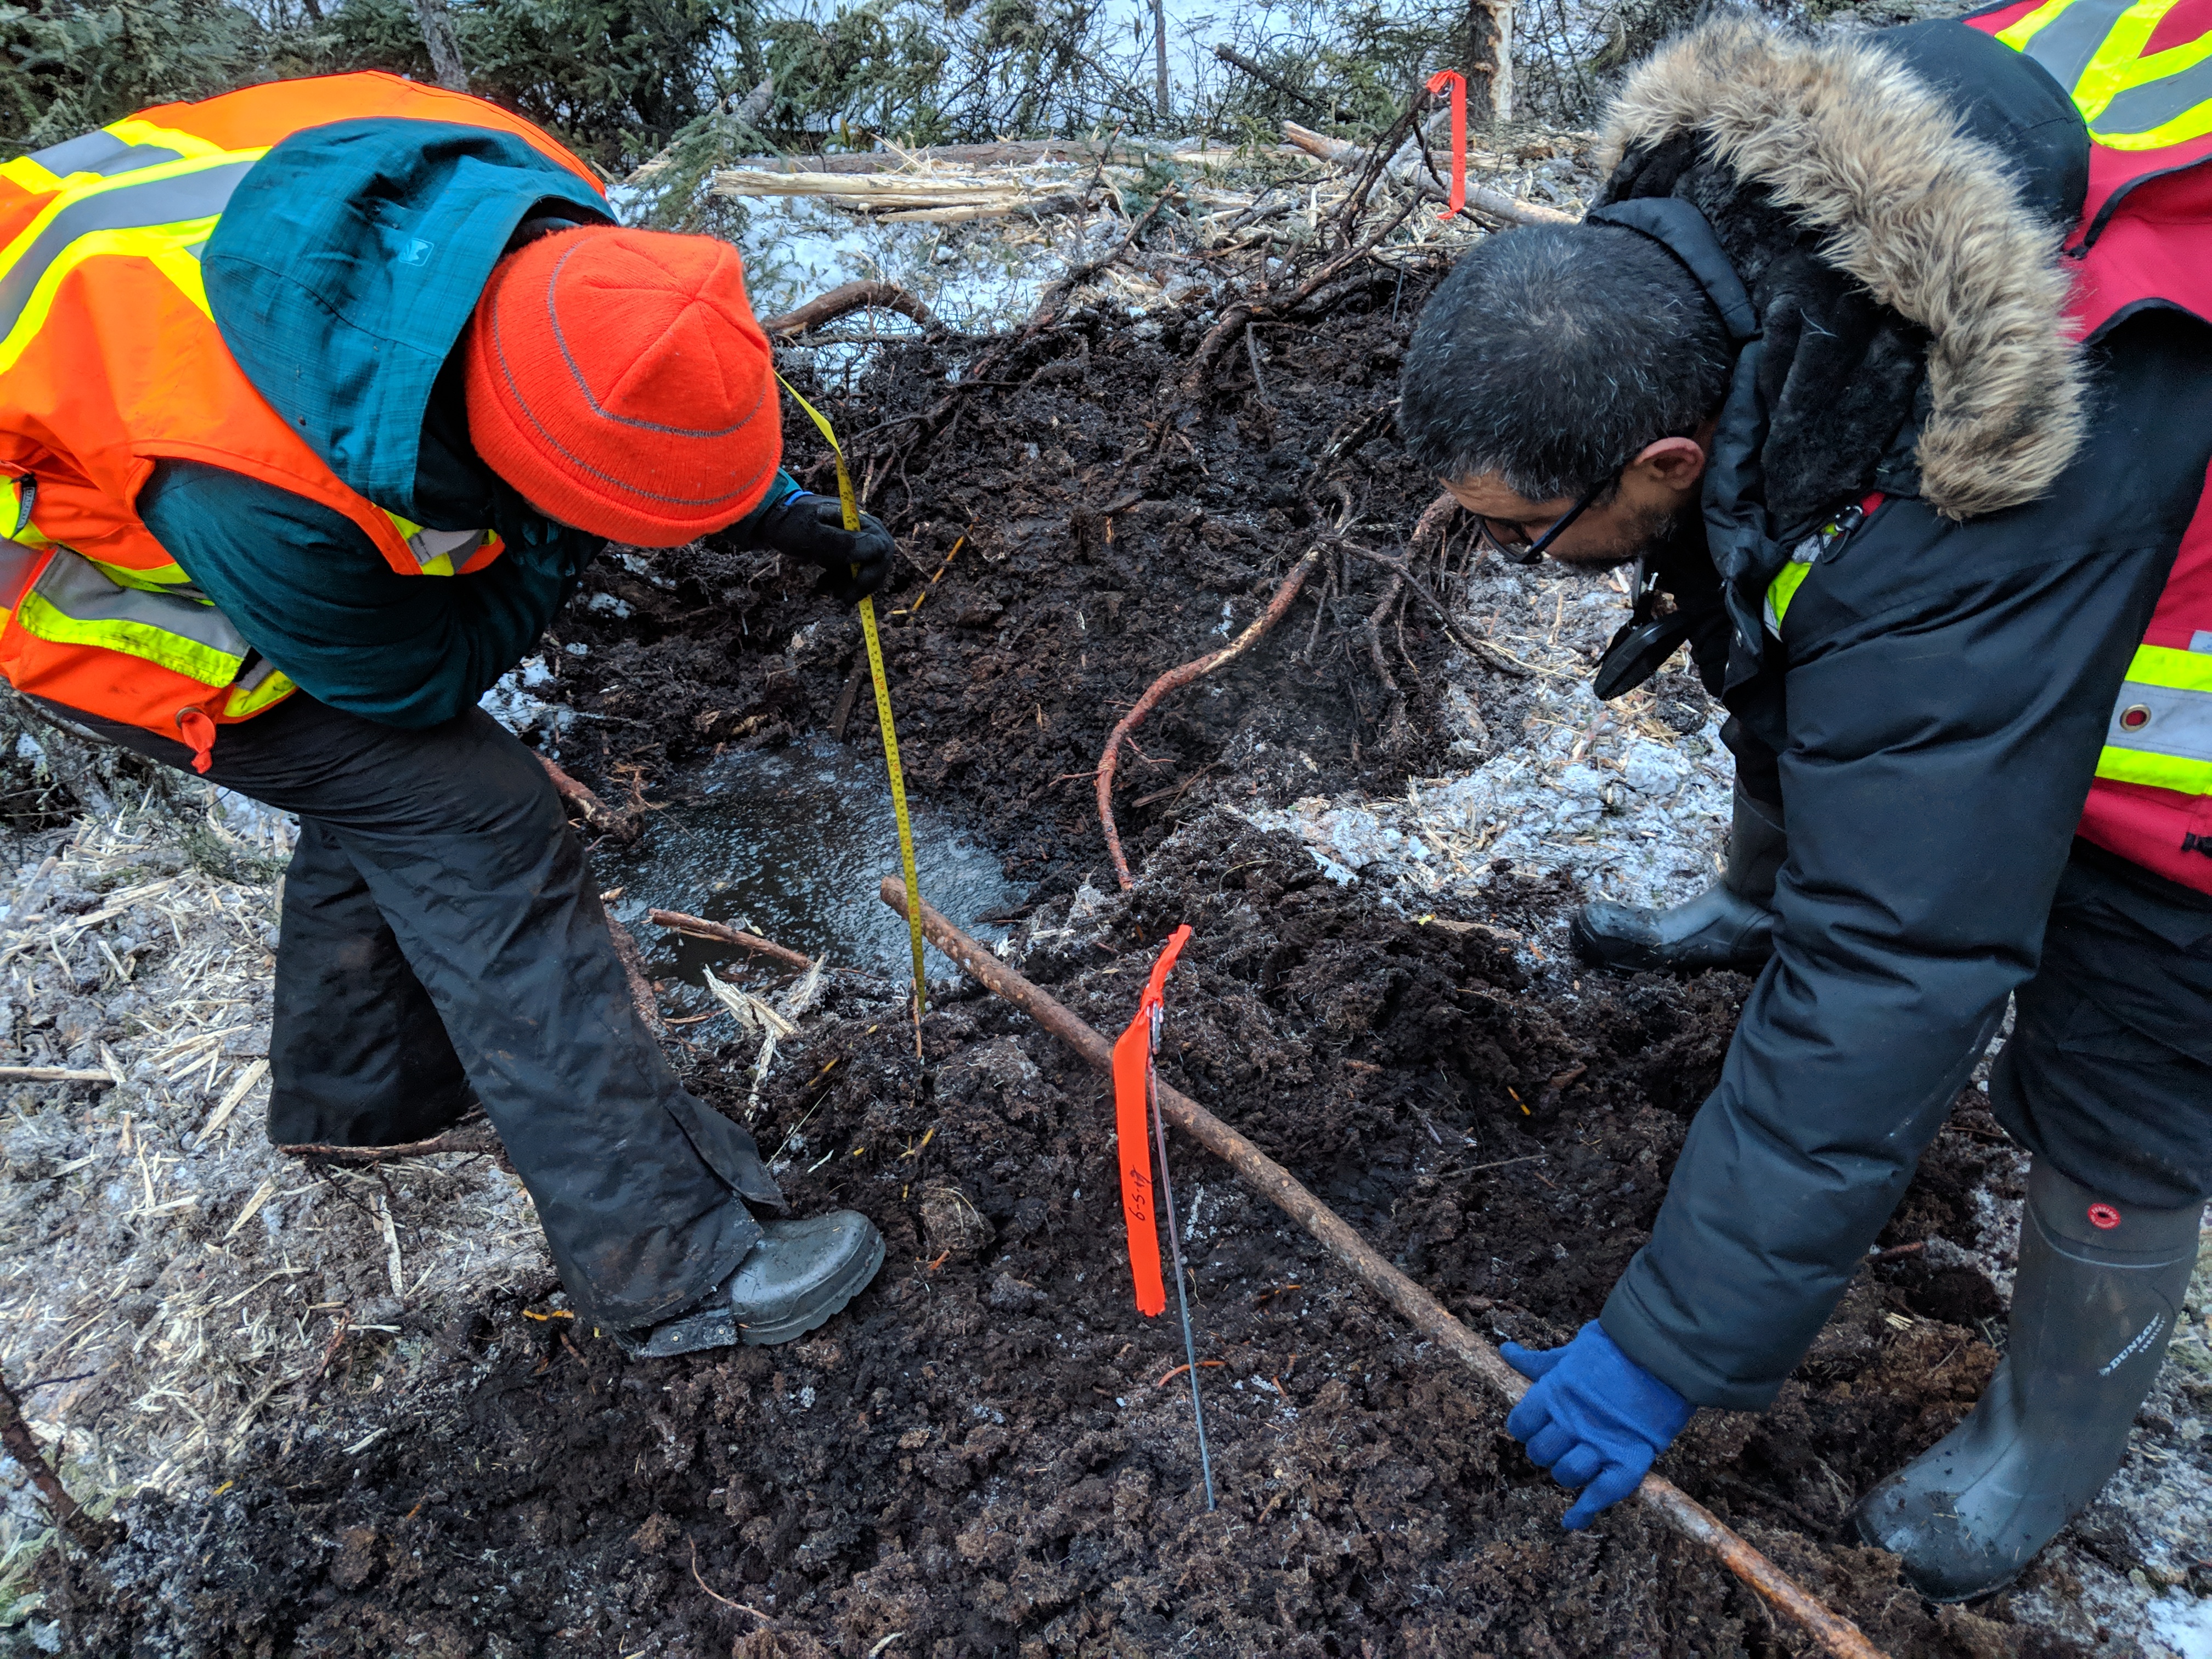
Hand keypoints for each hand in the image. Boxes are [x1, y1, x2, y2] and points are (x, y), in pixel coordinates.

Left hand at [754, 492, 894, 603]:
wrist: (773, 521)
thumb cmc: (789, 524)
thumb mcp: (811, 535)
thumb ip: (840, 543)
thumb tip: (876, 550)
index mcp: (857, 520)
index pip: (880, 550)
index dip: (871, 574)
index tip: (852, 592)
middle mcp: (862, 527)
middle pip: (878, 561)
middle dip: (861, 584)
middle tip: (843, 600)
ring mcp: (855, 538)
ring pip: (867, 568)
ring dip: (849, 586)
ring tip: (825, 590)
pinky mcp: (846, 548)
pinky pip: (854, 569)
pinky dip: (841, 581)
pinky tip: (823, 585)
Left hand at [1500, 1321, 1692, 1528]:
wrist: (1661, 1354)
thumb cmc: (1613, 1349)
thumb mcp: (1569, 1353)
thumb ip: (1538, 1363)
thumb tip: (1506, 1351)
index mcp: (1552, 1394)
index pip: (1520, 1424)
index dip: (1525, 1428)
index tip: (1535, 1427)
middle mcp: (1571, 1422)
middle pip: (1540, 1454)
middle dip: (1546, 1452)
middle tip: (1561, 1444)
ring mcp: (1599, 1444)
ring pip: (1566, 1475)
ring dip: (1567, 1474)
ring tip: (1577, 1464)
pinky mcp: (1629, 1460)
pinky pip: (1602, 1494)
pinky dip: (1586, 1511)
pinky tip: (1573, 1521)